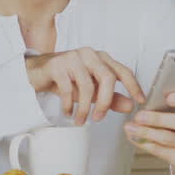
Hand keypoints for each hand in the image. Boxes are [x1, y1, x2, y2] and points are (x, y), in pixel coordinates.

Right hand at [25, 48, 145, 125]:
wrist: (35, 72)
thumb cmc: (64, 78)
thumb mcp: (90, 90)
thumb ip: (110, 97)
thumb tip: (129, 105)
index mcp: (100, 58)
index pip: (123, 71)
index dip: (134, 86)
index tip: (140, 101)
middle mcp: (89, 54)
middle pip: (108, 78)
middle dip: (106, 102)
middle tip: (99, 118)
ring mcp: (73, 57)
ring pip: (88, 86)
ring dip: (85, 108)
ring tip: (81, 120)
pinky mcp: (57, 65)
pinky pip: (68, 89)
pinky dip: (69, 105)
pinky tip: (68, 112)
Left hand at [124, 92, 174, 174]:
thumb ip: (171, 109)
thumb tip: (145, 102)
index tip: (167, 97)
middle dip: (157, 119)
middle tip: (139, 116)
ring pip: (168, 138)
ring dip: (146, 132)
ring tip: (131, 128)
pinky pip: (161, 151)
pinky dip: (144, 143)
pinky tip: (135, 138)